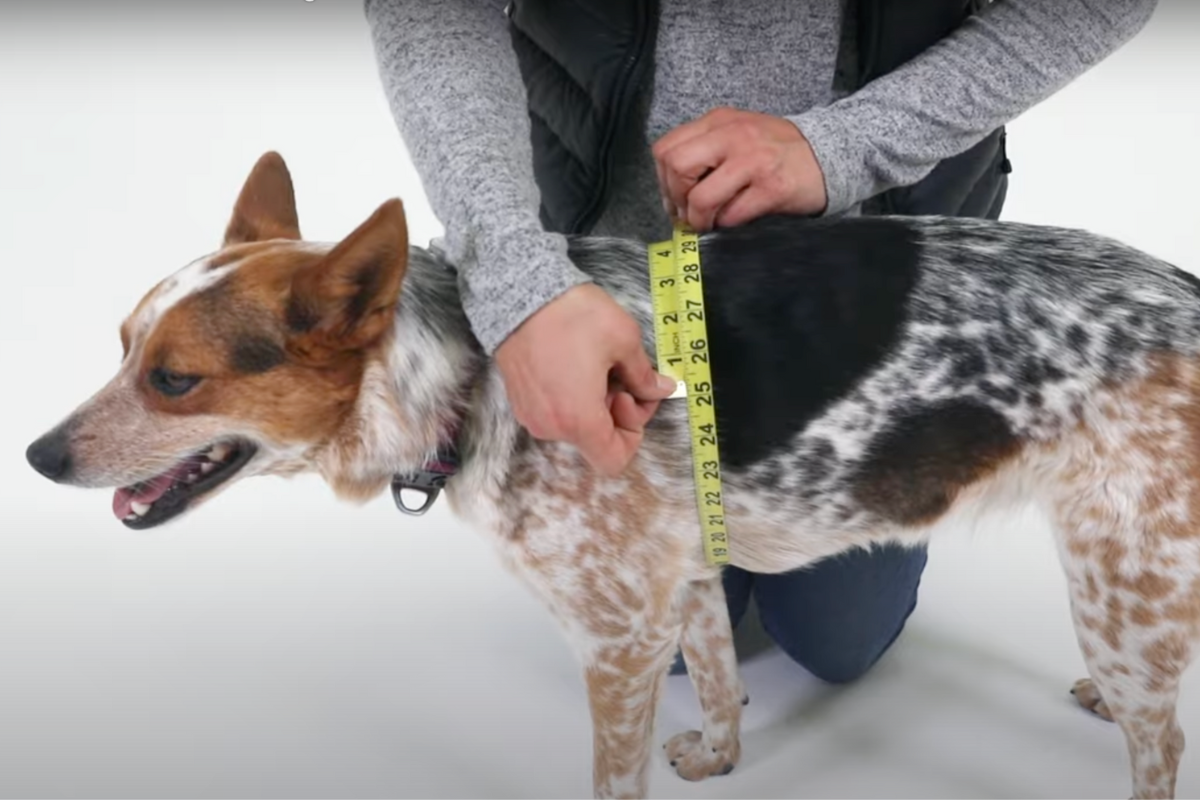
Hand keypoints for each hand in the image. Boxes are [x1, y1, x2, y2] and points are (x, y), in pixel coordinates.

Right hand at [494, 284, 677, 475]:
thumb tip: (660, 389)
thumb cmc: (572, 316)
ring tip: (595, 364)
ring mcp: (532, 416)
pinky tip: (576, 364)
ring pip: (576, 425)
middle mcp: (552, 426)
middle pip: (596, 439)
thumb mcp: (624, 340)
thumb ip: (644, 375)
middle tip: (620, 373)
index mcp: (579, 420)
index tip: (629, 396)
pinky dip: (573, 398)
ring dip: (594, 402)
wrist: (521, 293)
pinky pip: (556, 413)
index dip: (632, 433)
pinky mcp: (521, 402)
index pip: (614, 460)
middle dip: (616, 410)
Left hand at [652, 107, 827, 230]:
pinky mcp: (772, 188)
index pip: (666, 149)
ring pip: (701, 198)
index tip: (675, 198)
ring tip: (708, 223)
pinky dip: (726, 225)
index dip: (663, 180)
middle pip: (676, 168)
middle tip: (688, 213)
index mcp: (719, 122)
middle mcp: (733, 136)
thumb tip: (672, 193)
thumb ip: (704, 151)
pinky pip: (731, 215)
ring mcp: (753, 162)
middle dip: (676, 199)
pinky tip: (734, 219)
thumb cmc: (776, 149)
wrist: (828, 153)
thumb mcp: (736, 134)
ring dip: (699, 219)